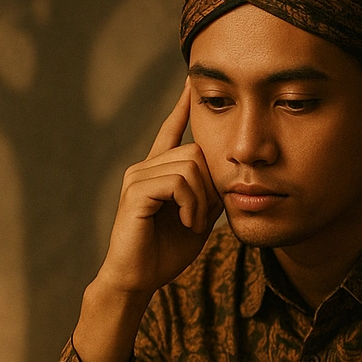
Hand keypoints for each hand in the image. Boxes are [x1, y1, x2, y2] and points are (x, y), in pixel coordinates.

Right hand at [97, 80, 223, 297]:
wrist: (138, 279)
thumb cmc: (165, 253)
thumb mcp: (198, 218)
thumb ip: (209, 193)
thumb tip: (225, 174)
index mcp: (157, 172)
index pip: (170, 130)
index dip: (181, 107)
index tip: (190, 82)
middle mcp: (144, 168)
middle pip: (195, 152)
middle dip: (210, 186)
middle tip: (203, 217)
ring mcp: (137, 177)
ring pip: (190, 166)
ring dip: (202, 199)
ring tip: (193, 222)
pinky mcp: (136, 192)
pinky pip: (178, 182)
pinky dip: (191, 205)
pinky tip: (186, 223)